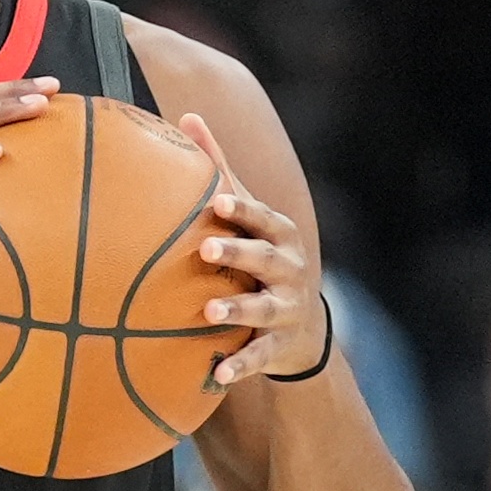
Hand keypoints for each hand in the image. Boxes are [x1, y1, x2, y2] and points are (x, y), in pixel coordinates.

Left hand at [180, 116, 325, 386]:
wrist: (303, 326)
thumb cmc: (261, 255)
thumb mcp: (248, 214)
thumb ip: (220, 168)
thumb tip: (187, 115)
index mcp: (279, 234)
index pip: (262, 218)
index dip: (243, 212)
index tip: (218, 203)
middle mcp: (289, 269)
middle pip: (266, 258)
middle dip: (239, 253)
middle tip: (206, 250)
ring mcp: (285, 308)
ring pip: (262, 308)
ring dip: (236, 308)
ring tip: (207, 311)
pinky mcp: (277, 345)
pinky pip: (259, 356)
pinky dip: (239, 365)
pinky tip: (216, 374)